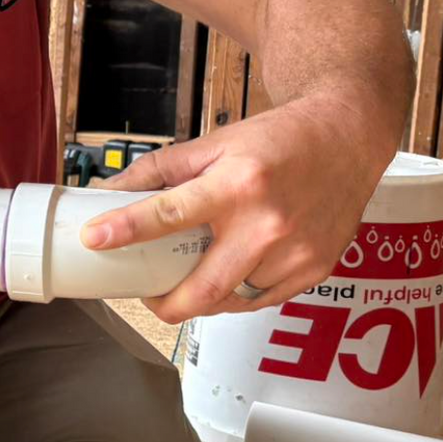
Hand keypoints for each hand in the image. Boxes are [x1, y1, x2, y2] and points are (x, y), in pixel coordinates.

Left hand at [79, 103, 380, 323]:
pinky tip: (229, 275)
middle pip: (202, 289)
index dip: (127, 229)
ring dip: (202, 298)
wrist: (348, 137)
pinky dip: (237, 295)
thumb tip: (111, 192)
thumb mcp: (216, 142)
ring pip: (231, 301)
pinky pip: (261, 300)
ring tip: (189, 279)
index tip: (95, 239)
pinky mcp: (314, 270)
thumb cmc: (280, 140)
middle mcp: (269, 223)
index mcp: (238, 183)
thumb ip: (162, 170)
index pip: (171, 213)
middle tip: (148, 294)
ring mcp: (295, 253)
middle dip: (164, 304)